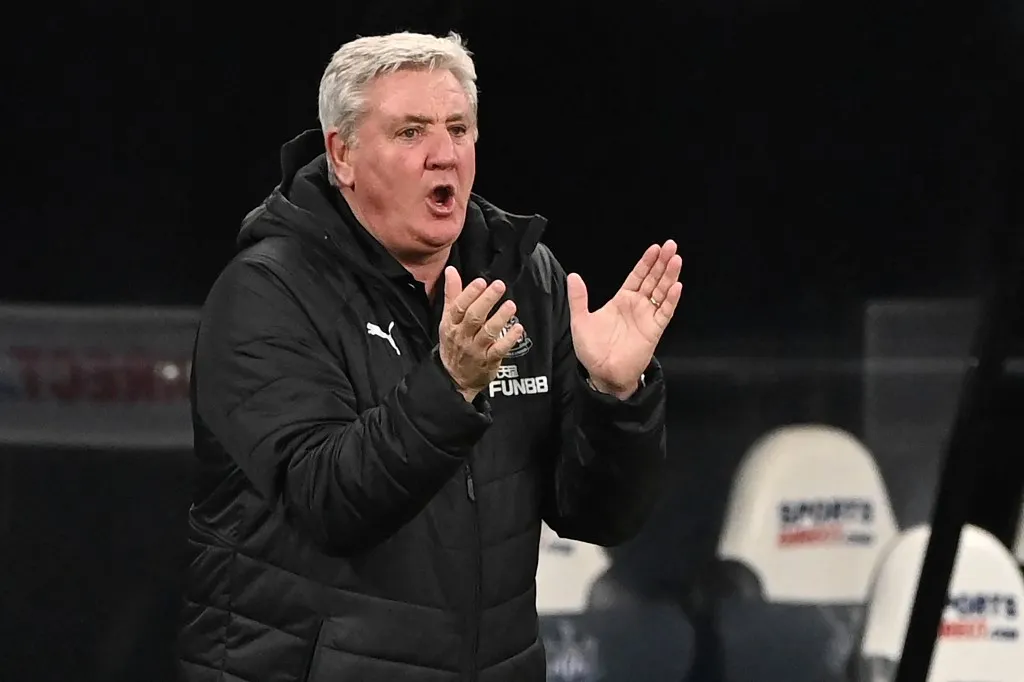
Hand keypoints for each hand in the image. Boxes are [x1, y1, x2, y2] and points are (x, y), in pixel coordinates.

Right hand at [439, 267, 524, 401]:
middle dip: (487, 301)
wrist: (454, 378)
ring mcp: (475, 349)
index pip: (458, 307)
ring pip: (487, 333)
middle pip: (474, 317)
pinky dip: (509, 339)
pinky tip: (518, 328)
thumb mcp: (448, 319)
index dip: (469, 293)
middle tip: (499, 286)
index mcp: (451, 324)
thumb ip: (452, 294)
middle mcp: (462, 336)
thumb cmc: (453, 343)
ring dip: (500, 318)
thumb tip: (451, 270)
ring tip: (511, 305)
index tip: (481, 281)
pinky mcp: (488, 361)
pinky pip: (499, 350)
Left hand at [567, 240, 682, 398]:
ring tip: (676, 260)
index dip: (646, 262)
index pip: (637, 276)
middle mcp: (637, 306)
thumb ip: (579, 299)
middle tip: (671, 246)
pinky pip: (664, 312)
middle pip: (653, 279)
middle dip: (662, 263)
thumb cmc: (592, 350)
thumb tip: (573, 276)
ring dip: (669, 276)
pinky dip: (670, 300)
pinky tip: (676, 287)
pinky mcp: (653, 330)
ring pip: (661, 292)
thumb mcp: (581, 321)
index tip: (655, 248)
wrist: (603, 374)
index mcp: (621, 300)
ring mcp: (647, 317)